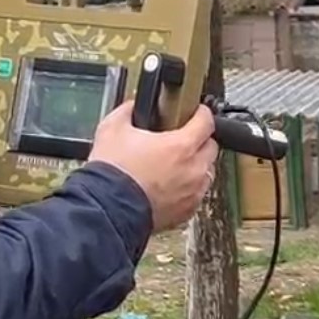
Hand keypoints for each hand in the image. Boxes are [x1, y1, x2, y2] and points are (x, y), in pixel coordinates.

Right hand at [88, 102, 218, 231]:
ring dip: (196, 165)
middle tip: (181, 138)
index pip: (206, 121)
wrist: (107, 210)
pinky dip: (188, 188)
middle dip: (199, 140)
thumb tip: (133, 107)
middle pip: (210, 147)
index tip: (195, 112)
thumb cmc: (112, 174)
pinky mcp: (185, 212)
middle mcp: (193, 170)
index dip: (200, 113)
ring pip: (206, 172)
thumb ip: (128, 111)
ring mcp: (191, 193)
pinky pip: (196, 194)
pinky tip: (170, 185)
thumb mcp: (112, 128)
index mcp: (181, 146)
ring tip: (174, 164)